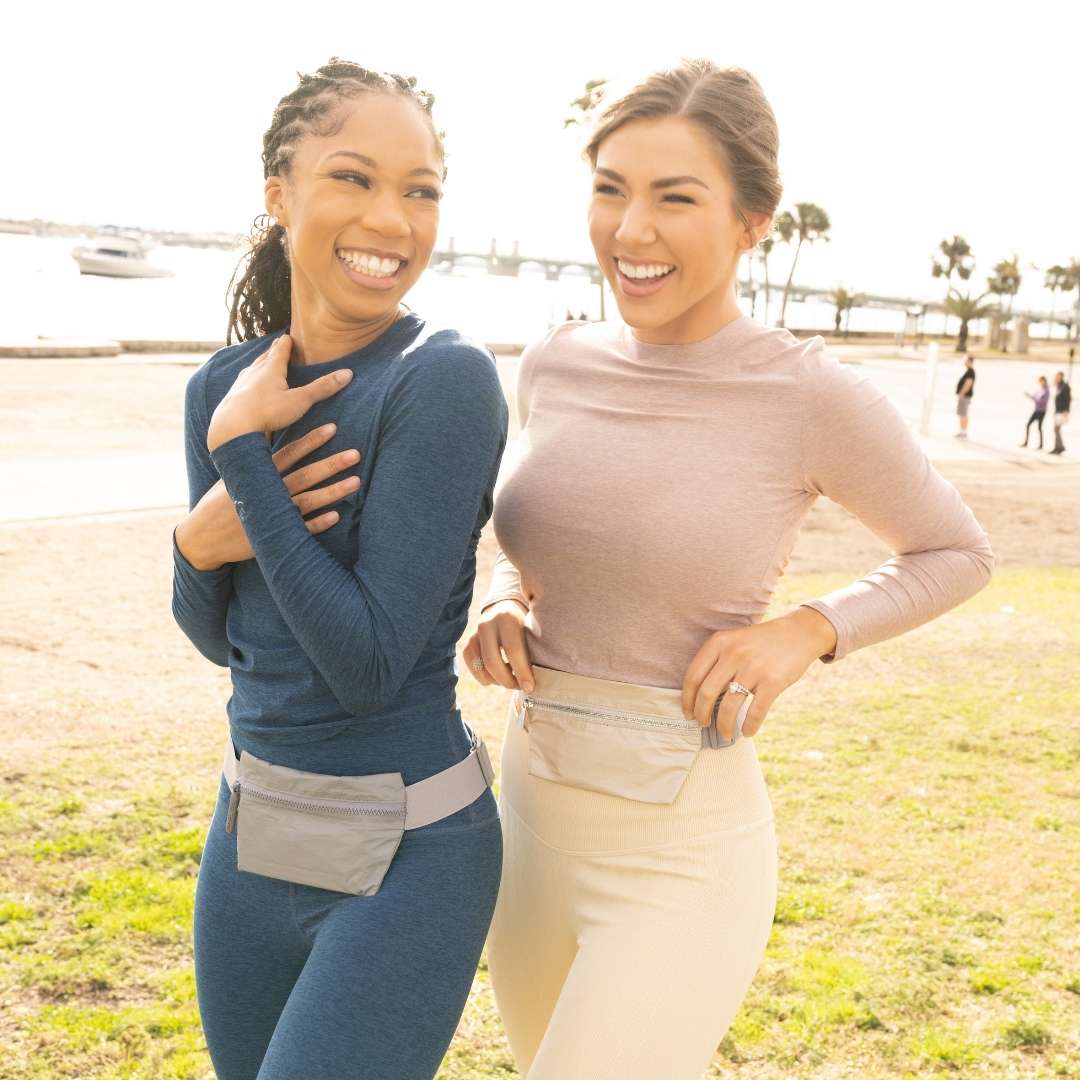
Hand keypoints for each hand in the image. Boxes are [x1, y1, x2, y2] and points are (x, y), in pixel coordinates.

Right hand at [176, 423, 361, 569]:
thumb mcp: (233, 473)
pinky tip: (337, 517)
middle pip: (304, 475)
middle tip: (355, 454)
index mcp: (258, 474)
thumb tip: (269, 427)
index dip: (310, 441)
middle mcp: (268, 493)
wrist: (203, 537)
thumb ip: (255, 454)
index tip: (332, 428)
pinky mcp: (273, 536)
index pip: (289, 453)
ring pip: (308, 501)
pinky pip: (300, 530)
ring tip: (356, 482)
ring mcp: (272, 515)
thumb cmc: (220, 500)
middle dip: (330, 464)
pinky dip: (318, 524)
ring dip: (332, 492)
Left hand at [206, 334, 352, 451]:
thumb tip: (348, 373)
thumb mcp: (300, 401)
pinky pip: (242, 385)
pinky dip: (248, 382)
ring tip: (262, 364)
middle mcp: (254, 371)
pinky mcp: (232, 398)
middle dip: (272, 351)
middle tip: (277, 346)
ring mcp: (241, 384)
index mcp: (271, 368)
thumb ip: (322, 388)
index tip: (289, 336)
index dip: (286, 342)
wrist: (232, 427)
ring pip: (251, 369)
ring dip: (259, 365)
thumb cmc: (267, 411)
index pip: (280, 349)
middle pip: (264, 357)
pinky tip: (247, 389)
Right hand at [463, 600, 534, 691]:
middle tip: (520, 687)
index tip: (530, 687)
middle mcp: (486, 625)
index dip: (522, 672)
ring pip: (481, 668)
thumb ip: (532, 649)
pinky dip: (486, 678)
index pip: (513, 650)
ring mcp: (474, 635)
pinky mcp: (467, 645)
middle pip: (492, 662)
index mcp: (507, 618)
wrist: (504, 608)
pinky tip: (499, 675)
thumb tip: (532, 682)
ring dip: (497, 681)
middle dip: (507, 681)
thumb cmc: (524, 623)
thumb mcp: (531, 629)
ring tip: (512, 679)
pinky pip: (474, 669)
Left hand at [680, 607, 837, 739]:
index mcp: (719, 642)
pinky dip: (749, 726)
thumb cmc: (761, 642)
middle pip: (706, 693)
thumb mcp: (734, 641)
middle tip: (703, 724)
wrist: (798, 633)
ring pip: (728, 706)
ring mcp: (753, 667)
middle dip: (701, 715)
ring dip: (723, 725)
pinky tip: (747, 732)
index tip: (688, 713)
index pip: (693, 676)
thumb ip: (717, 661)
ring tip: (725, 733)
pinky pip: (755, 711)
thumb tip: (700, 698)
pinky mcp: (773, 681)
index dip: (687, 699)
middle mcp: (733, 654)